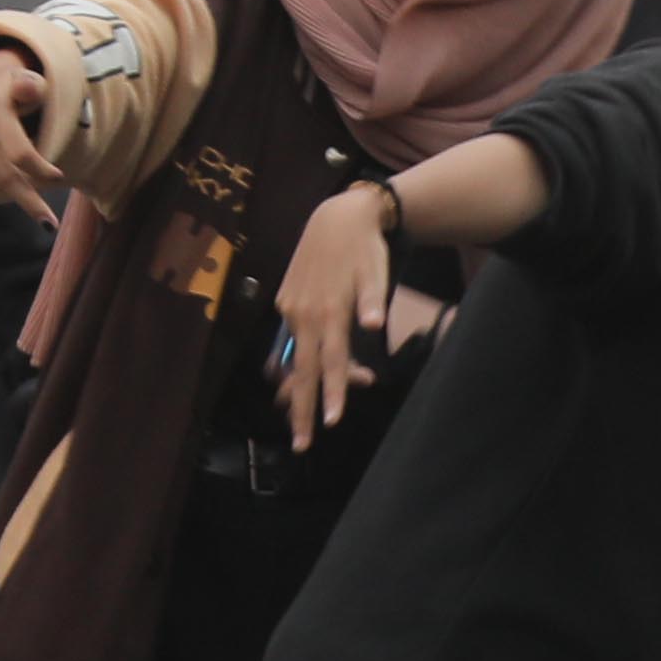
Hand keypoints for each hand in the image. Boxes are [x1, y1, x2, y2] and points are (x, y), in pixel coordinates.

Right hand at [0, 45, 62, 216]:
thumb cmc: (15, 90)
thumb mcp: (31, 83)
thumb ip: (34, 87)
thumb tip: (29, 88)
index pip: (18, 153)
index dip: (41, 171)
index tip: (58, 179)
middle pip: (1, 175)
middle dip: (28, 199)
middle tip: (48, 222)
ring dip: (12, 187)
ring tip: (25, 176)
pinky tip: (1, 170)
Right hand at [274, 182, 401, 448]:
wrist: (338, 216)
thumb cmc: (364, 248)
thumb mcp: (375, 271)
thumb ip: (371, 300)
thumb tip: (373, 323)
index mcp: (328, 311)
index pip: (331, 362)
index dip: (332, 392)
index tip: (331, 422)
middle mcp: (304, 315)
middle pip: (302, 372)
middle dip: (302, 410)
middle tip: (302, 445)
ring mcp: (291, 309)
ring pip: (295, 359)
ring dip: (299, 389)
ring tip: (304, 419)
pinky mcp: (286, 302)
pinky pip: (289, 342)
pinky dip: (298, 362)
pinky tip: (299, 376)